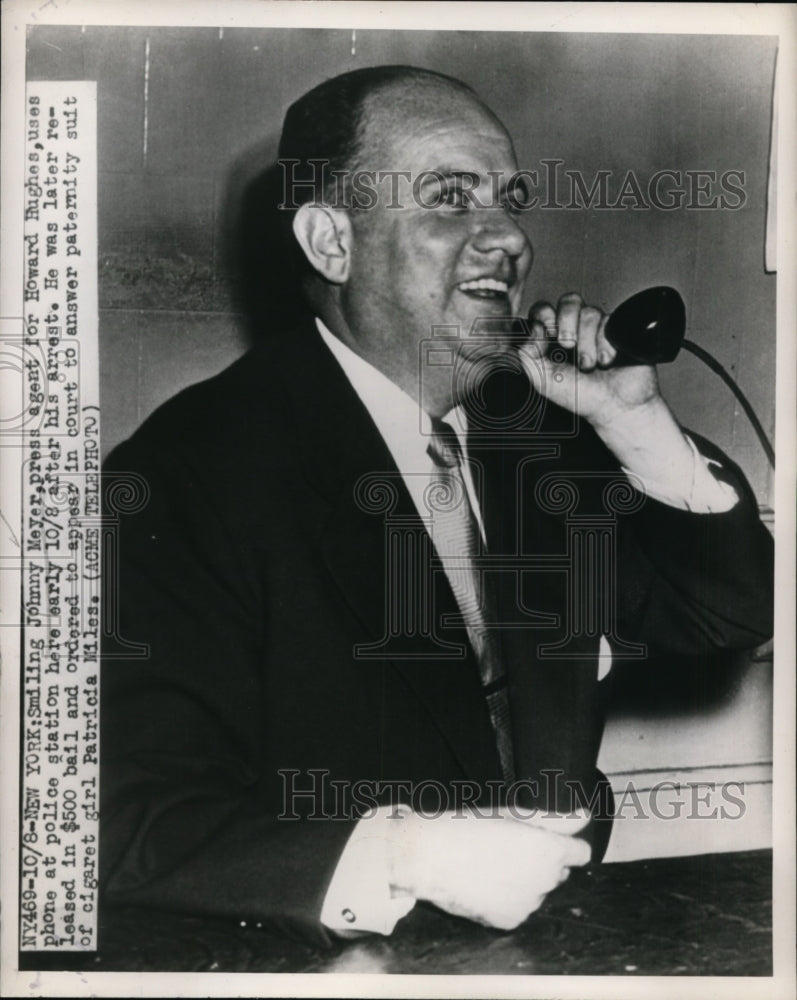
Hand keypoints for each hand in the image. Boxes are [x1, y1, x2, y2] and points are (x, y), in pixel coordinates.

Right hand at [388, 808, 590, 930]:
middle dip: (541, 861)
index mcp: (549, 850)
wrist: (429, 857)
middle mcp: (545, 881)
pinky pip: (518, 909)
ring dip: (524, 881)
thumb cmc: (468, 827)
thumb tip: (584, 816)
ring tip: (490, 864)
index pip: (580, 853)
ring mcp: (528, 905)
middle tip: (507, 847)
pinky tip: (484, 884)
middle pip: (557, 871)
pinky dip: (506, 900)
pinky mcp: (510, 922)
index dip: (563, 844)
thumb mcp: (512, 815)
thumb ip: (555, 819)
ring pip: (537, 890)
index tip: (542, 840)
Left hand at [518, 291, 661, 431]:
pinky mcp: (618, 331)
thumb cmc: (581, 397)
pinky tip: (606, 361)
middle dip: (567, 320)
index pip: (544, 310)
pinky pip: (610, 321)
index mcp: (553, 339)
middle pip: (569, 301)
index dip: (545, 315)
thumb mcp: (543, 380)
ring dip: (587, 342)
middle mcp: (576, 330)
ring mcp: (598, 329)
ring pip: (590, 312)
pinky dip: (605, 344)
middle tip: (568, 345)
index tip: (548, 332)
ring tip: (589, 365)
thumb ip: (528, 354)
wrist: (615, 407)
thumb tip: (533, 328)